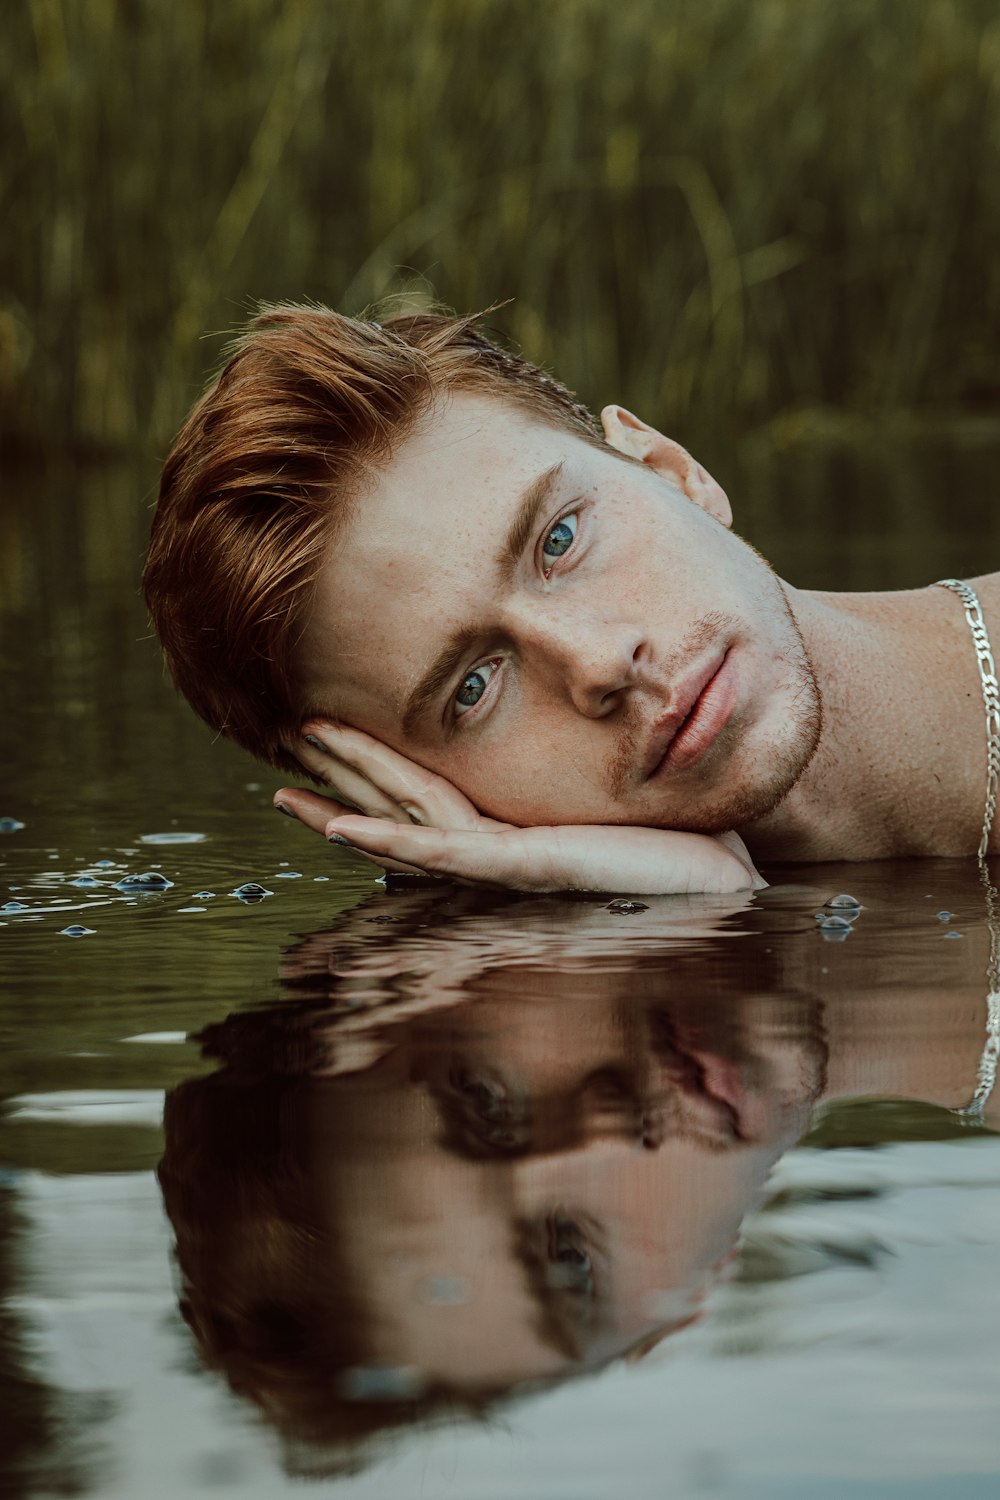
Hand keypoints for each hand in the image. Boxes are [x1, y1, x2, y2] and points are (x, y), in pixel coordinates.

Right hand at [275, 721, 765, 894]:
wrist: (728, 867)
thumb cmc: (683, 819)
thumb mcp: (619, 762)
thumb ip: (586, 729)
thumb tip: (590, 661)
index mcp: (511, 815)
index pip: (422, 780)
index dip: (368, 754)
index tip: (321, 719)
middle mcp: (496, 839)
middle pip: (397, 796)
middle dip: (339, 766)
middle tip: (281, 728)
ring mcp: (506, 858)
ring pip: (404, 819)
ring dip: (344, 793)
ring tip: (287, 767)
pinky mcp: (528, 869)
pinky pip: (442, 853)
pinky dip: (386, 844)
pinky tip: (337, 828)